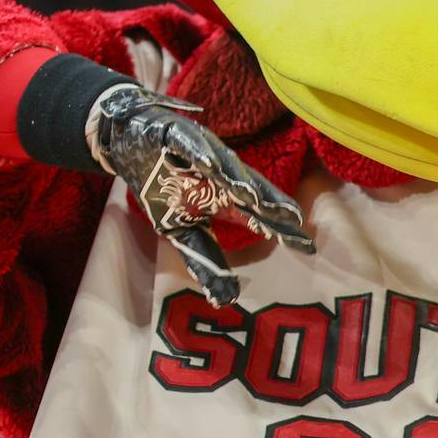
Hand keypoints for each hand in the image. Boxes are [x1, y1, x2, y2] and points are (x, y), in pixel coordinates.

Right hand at [89, 80, 313, 305]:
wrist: (130, 141)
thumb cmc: (164, 187)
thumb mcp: (183, 231)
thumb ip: (206, 261)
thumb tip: (227, 300)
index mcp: (225, 197)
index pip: (258, 215)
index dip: (281, 228)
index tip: (307, 247)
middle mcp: (221, 175)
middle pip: (250, 191)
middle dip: (271, 204)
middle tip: (294, 220)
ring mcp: (202, 153)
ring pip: (224, 167)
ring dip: (238, 180)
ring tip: (254, 197)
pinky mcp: (177, 137)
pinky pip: (188, 145)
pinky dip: (198, 153)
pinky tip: (208, 163)